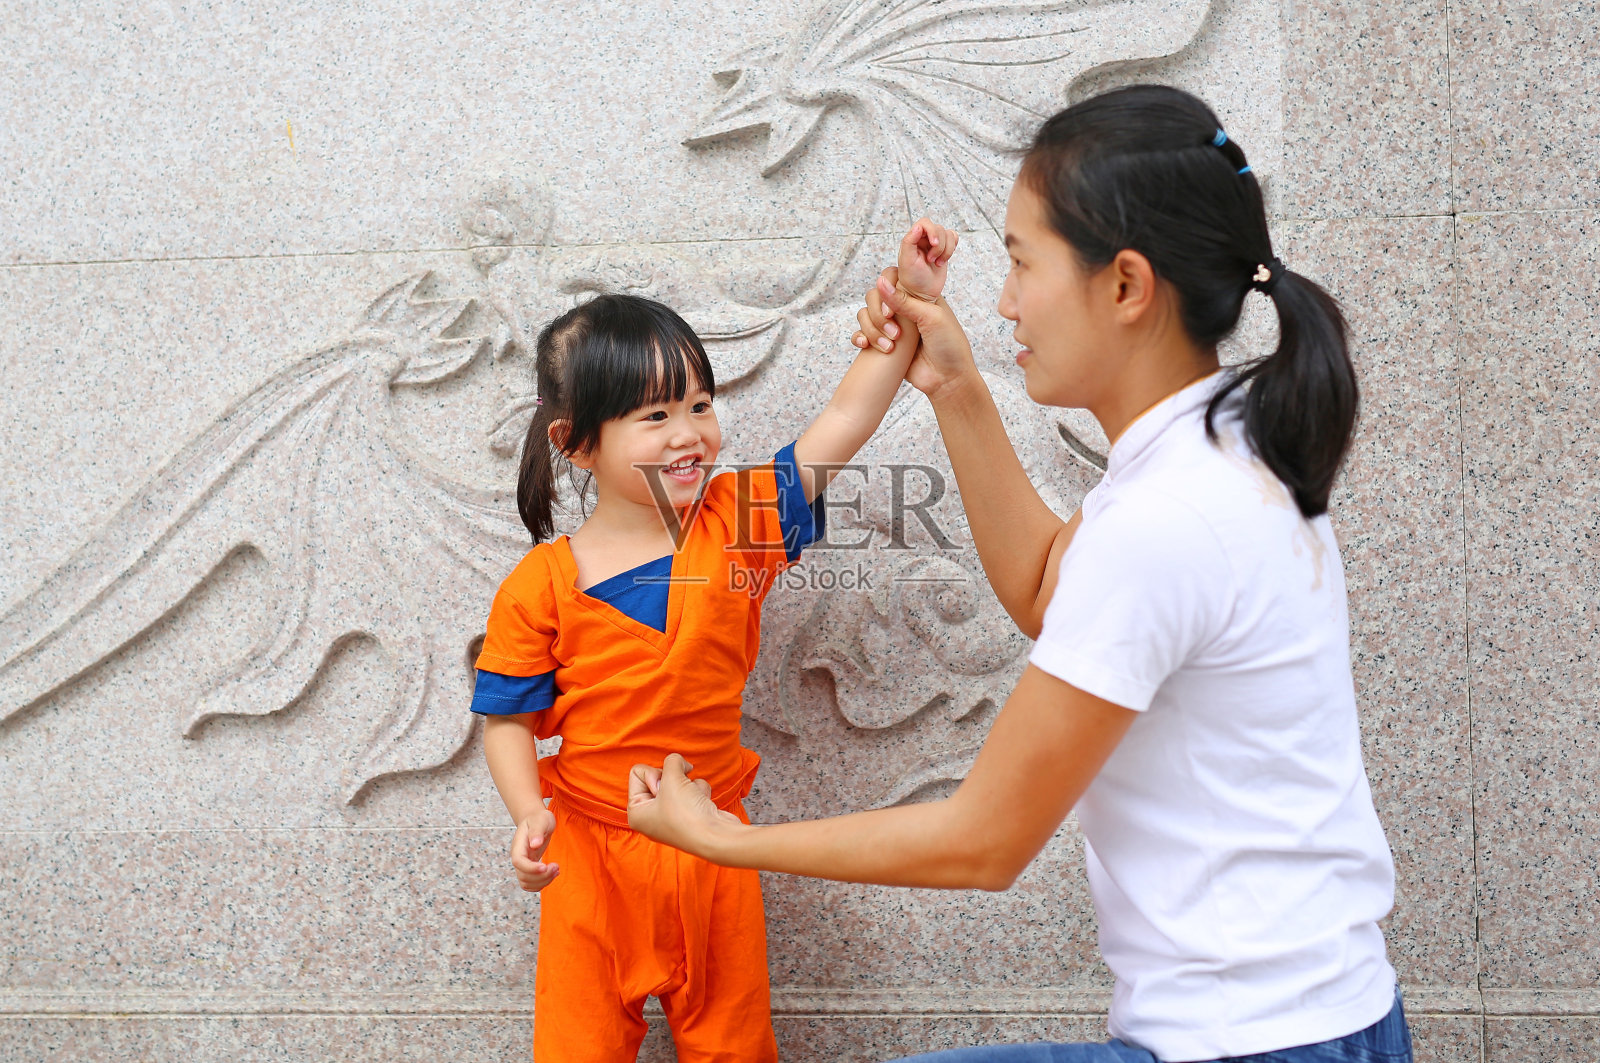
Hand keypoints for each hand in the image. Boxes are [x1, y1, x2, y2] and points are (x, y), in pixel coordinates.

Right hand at [510, 807, 559, 891]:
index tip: (545, 866)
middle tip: (556, 867)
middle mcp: (518, 857)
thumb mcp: (540, 819)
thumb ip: (537, 831)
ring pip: (527, 883)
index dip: (530, 868)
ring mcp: (523, 864)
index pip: (518, 862)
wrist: (536, 820)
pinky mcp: (530, 868)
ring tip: (556, 870)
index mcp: (518, 845)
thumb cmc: (538, 819)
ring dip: (543, 882)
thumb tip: (535, 844)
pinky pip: (531, 884)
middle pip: (523, 876)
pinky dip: (542, 883)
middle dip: (541, 876)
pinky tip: (553, 873)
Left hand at [628, 754, 741, 854]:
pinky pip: (691, 790)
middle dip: (673, 778)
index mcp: (636, 812)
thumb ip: (672, 760)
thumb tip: (678, 761)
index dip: (654, 773)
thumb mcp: (672, 777)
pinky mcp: (690, 814)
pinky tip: (703, 804)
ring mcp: (671, 816)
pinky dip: (699, 792)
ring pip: (677, 781)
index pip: (637, 773)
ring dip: (688, 784)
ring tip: (693, 799)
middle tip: (680, 790)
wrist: (716, 836)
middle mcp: (651, 817)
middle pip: (658, 775)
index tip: (664, 788)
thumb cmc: (686, 813)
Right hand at [854, 267, 979, 399]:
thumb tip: (880, 282)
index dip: (885, 291)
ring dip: (872, 330)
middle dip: (878, 315)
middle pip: (873, 296)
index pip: (891, 278)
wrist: (948, 379)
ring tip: (889, 347)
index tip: (891, 311)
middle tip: (894, 333)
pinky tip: (865, 345)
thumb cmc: (948, 345)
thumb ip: (905, 301)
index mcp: (917, 295)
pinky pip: (861, 335)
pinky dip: (859, 338)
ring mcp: (891, 326)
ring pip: (864, 315)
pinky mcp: (883, 344)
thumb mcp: (931, 317)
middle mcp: (902, 308)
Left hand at [895, 217, 957, 300]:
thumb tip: (917, 227)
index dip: (932, 231)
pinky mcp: (944, 249)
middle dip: (939, 246)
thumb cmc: (912, 279)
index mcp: (912, 238)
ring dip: (945, 250)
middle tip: (931, 260)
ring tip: (936, 263)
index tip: (934, 244)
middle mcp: (923, 238)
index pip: (924, 223)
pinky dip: (951, 249)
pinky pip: (954, 239)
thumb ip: (909, 241)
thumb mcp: (907, 261)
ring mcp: (934, 244)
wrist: (921, 293)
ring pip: (948, 234)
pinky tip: (943, 260)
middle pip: (939, 229)